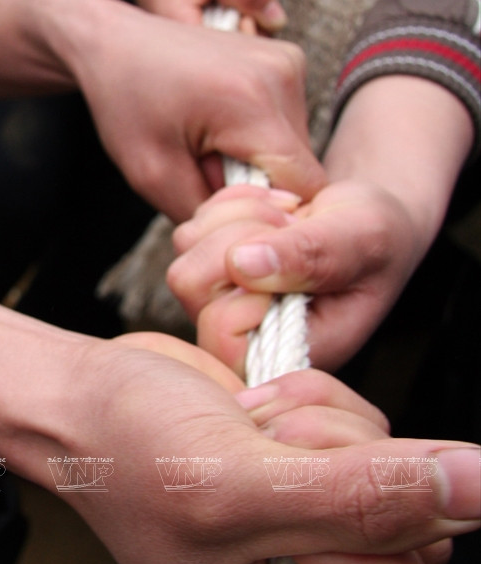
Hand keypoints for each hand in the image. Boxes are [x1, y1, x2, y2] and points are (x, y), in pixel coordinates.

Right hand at [0, 224, 477, 563]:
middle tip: (273, 446)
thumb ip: (366, 497)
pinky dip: (318, 401)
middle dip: (348, 467)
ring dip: (326, 424)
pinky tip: (257, 402)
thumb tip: (480, 490)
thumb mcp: (241, 485)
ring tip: (253, 420)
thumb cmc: (128, 451)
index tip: (312, 498)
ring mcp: (301, 514)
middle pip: (410, 536)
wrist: (87, 392)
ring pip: (392, 468)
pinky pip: (361, 428)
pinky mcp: (300, 460)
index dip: (383, 554)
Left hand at [52, 0, 324, 218]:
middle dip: (261, 189)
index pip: (303, 187)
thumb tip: (251, 243)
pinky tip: (220, 130)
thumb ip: (208, 216)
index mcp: (250, 102)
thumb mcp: (153, 175)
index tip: (235, 220)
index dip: (276, 218)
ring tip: (209, 150)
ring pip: (296, 149)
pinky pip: (287, 123)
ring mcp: (288, 61)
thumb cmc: (126, 104)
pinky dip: (259, 139)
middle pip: (302, 169)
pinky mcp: (286, 59)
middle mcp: (282, 73)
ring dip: (259, 164)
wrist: (115, 43)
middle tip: (206, 177)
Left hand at [168, 181, 419, 370]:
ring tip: (288, 220)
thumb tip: (242, 265)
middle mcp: (243, 339)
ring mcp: (220, 304)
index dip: (250, 280)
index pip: (222, 330)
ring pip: (187, 248)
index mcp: (284, 357)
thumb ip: (310, 255)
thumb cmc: (376, 241)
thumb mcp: (364, 240)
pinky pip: (191, 228)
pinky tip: (271, 211)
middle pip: (191, 282)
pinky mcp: (208, 271)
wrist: (366, 225)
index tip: (301, 248)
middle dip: (244, 234)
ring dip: (239, 216)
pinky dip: (230, 206)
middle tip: (294, 225)